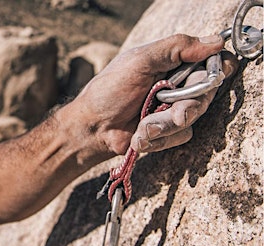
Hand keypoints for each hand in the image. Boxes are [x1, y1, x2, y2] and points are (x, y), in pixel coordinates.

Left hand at [69, 34, 237, 154]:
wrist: (92, 127)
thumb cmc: (109, 90)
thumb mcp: (140, 61)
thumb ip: (176, 48)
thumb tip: (215, 41)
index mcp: (172, 62)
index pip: (210, 60)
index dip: (218, 68)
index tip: (211, 78)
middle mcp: (177, 84)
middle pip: (206, 92)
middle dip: (188, 106)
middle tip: (175, 115)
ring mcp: (173, 108)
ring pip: (193, 117)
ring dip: (166, 125)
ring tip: (142, 127)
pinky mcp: (168, 132)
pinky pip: (180, 136)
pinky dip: (159, 138)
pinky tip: (139, 137)